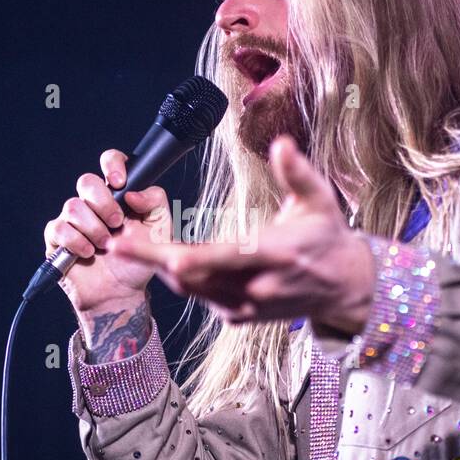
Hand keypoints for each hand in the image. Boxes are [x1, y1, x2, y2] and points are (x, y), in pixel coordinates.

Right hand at [42, 148, 172, 314]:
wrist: (122, 293)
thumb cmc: (139, 259)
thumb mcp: (160, 231)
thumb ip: (156, 203)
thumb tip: (132, 192)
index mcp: (117, 195)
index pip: (110, 163)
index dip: (112, 165)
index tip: (120, 181)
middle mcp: (92, 203)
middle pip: (87, 181)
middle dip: (103, 203)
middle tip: (117, 224)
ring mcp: (73, 220)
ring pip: (73, 206)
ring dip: (94, 228)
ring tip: (106, 246)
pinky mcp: (57, 238)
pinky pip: (59, 228)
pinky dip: (77, 241)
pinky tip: (89, 253)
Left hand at [108, 134, 375, 332]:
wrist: (343, 287)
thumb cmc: (327, 238)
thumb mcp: (319, 200)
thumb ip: (297, 172)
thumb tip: (281, 144)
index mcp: (275, 255)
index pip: (227, 258)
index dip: (193, 258)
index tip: (164, 252)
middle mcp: (257, 287)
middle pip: (194, 277)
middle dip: (152, 260)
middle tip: (116, 244)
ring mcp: (246, 305)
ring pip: (190, 289)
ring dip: (158, 268)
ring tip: (125, 246)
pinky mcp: (238, 316)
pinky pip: (200, 297)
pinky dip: (179, 278)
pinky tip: (159, 258)